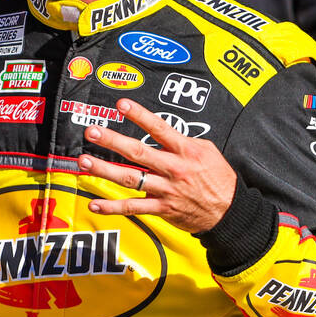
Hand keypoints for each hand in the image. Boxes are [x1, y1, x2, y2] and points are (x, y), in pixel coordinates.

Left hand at [77, 98, 235, 233]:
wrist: (231, 212)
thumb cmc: (218, 178)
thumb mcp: (208, 151)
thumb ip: (182, 140)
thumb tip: (161, 131)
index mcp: (185, 151)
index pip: (160, 128)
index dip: (140, 115)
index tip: (121, 104)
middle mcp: (173, 169)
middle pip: (138, 152)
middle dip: (113, 140)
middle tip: (92, 131)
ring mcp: (166, 189)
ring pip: (130, 178)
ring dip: (104, 170)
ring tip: (84, 162)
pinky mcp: (162, 208)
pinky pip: (133, 207)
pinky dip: (112, 207)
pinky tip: (94, 204)